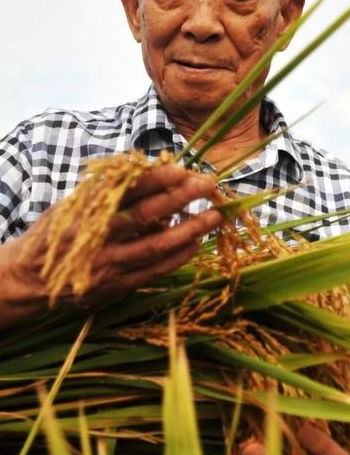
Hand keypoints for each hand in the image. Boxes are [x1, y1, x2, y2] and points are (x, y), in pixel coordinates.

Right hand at [0, 163, 221, 325]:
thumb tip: (145, 168)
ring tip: (214, 216)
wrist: (29, 279)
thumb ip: (105, 189)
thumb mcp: (72, 204)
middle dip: (180, 198)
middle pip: (146, 216)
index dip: (155, 179)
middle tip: (208, 185)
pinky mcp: (115, 286)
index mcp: (85, 211)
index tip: (182, 168)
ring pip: (155, 247)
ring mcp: (108, 265)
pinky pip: (153, 272)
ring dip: (189, 230)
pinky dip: (177, 258)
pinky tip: (196, 244)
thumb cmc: (55, 233)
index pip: (125, 190)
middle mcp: (97, 238)